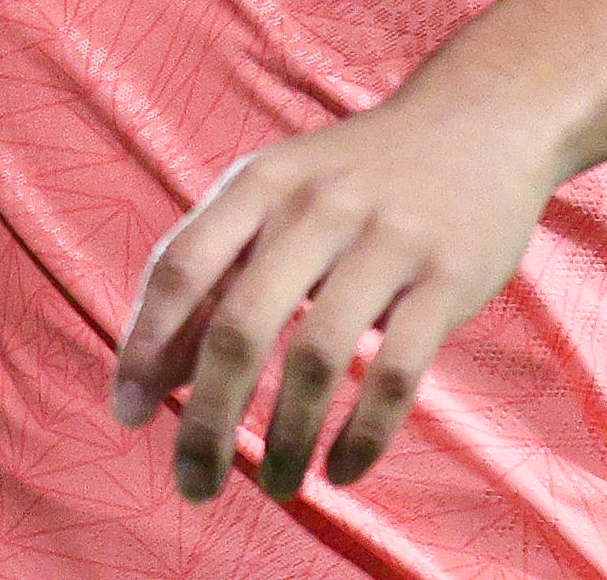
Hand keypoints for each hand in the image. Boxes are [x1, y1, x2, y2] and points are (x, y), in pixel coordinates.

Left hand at [108, 92, 552, 501]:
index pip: (184, 266)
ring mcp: (388, 238)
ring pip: (320, 357)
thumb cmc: (352, 177)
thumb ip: (215, 269)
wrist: (477, 121)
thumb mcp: (276, 194)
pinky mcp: (448, 276)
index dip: (147, 344)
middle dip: (208, 417)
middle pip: (241, 325)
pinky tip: (340, 470)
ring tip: (275, 485)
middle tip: (193, 484)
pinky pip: (397, 373)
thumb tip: (150, 372)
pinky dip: (364, 434)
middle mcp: (317, 205)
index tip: (129, 414)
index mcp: (261, 181)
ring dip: (287, 437)